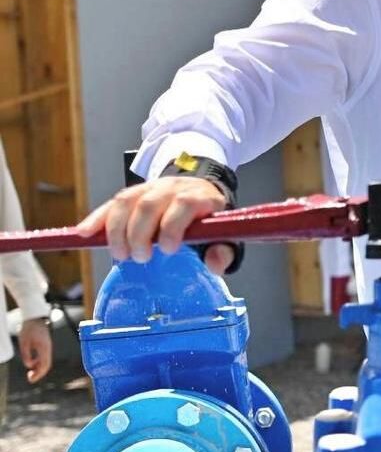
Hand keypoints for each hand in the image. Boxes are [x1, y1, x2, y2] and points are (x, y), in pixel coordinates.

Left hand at [18, 318, 51, 383]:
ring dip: (39, 369)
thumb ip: (26, 355)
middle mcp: (48, 349)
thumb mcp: (24, 342)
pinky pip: (44, 358)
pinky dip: (39, 363)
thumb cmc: (28, 329)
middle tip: (30, 378)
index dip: (39, 374)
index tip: (31, 379)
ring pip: (46, 362)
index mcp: (44, 348)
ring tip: (30, 373)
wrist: (35, 318)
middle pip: (47, 365)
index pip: (44, 365)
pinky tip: (32, 364)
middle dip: (39, 373)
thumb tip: (29, 365)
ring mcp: (48, 347)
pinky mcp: (46, 346)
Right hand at [76, 177, 229, 268]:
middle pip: (149, 204)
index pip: (183, 204)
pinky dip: (97, 218)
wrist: (198, 190)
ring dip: (117, 230)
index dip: (173, 225)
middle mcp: (172, 187)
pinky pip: (111, 203)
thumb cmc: (209, 218)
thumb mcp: (224, 234)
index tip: (169, 249)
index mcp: (198, 196)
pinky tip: (84, 233)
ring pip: (126, 202)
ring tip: (120, 254)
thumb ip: (223, 250)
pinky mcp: (133, 193)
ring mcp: (150, 188)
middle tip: (140, 258)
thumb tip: (215, 264)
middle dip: (140, 233)